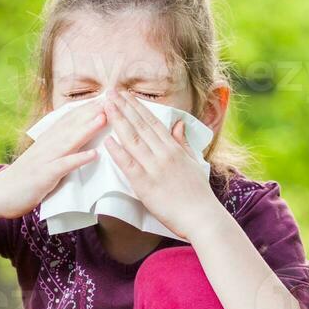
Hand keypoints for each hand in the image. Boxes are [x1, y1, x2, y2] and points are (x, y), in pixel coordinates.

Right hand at [0, 99, 104, 219]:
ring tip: (104, 118)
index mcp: (47, 140)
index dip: (86, 108)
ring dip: (87, 129)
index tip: (105, 98)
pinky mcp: (44, 175)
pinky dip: (78, 159)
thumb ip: (57, 148)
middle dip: (91, 112)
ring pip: (69, 141)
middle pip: (71, 125)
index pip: (69, 119)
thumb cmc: (24, 179)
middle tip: (111, 100)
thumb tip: (75, 140)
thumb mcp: (42, 158)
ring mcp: (45, 159)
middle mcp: (47, 145)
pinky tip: (93, 154)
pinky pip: (63, 166)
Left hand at [102, 92, 223, 241]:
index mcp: (174, 148)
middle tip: (110, 91)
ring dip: (118, 121)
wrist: (202, 217)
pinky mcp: (145, 185)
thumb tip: (178, 124)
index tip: (126, 95)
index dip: (137, 107)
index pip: (152, 122)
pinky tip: (107, 139)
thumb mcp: (194, 163)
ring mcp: (154, 168)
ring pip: (133, 139)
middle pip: (140, 125)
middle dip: (124, 107)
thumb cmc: (198, 194)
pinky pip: (128, 165)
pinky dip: (118, 151)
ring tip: (106, 105)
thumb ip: (183, 143)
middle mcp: (164, 154)